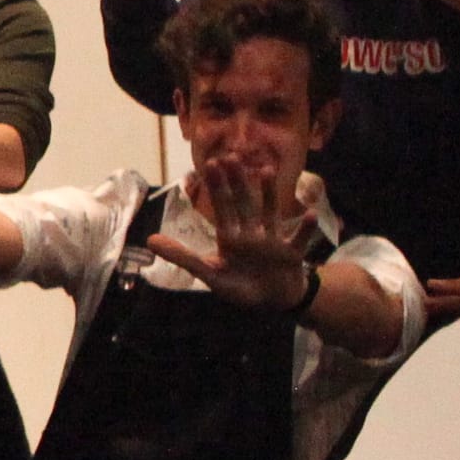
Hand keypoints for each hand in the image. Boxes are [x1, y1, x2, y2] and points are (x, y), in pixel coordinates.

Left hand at [148, 154, 313, 311]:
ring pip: (270, 213)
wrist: (272, 303)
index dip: (215, 187)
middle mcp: (251, 234)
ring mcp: (272, 242)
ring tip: (266, 170)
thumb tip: (149, 240)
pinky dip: (304, 229)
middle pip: (243, 204)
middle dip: (237, 182)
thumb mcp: (210, 274)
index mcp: (231, 237)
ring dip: (268, 194)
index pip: (221, 207)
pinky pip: (299, 240)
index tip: (210, 163)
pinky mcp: (291, 254)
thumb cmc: (240, 287)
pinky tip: (309, 213)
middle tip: (231, 156)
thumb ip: (182, 257)